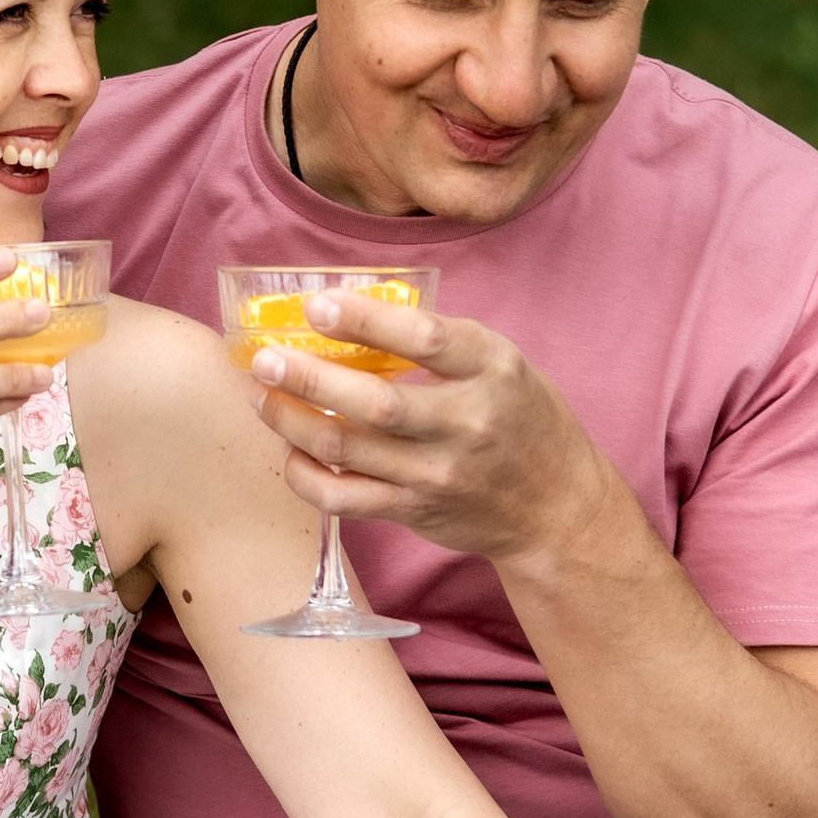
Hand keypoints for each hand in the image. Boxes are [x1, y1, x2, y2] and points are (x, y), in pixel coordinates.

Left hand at [247, 289, 609, 568]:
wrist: (555, 507)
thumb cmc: (519, 417)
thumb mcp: (499, 362)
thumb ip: (438, 340)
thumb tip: (349, 308)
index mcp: (491, 368)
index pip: (423, 339)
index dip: (364, 320)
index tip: (316, 305)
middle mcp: (465, 423)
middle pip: (374, 402)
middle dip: (307, 378)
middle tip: (264, 357)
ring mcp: (437, 473)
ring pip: (346, 450)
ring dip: (291, 420)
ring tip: (262, 394)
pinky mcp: (414, 511)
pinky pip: (341, 498)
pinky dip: (303, 474)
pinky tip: (289, 448)